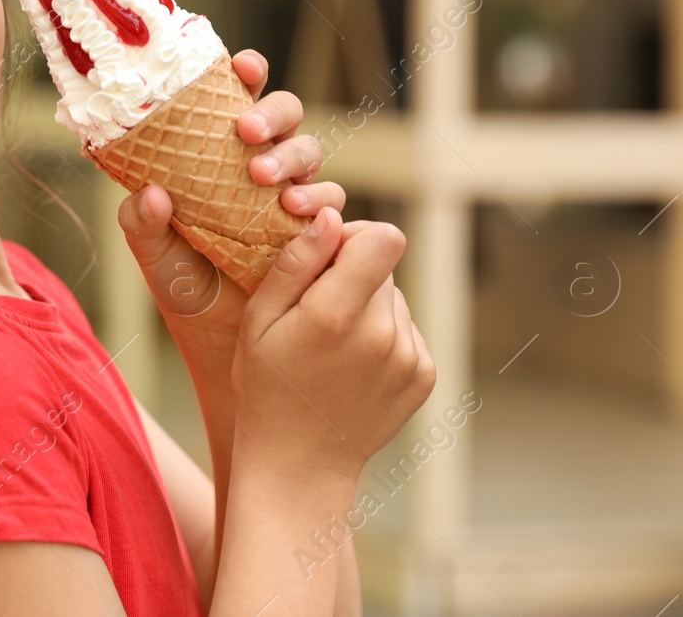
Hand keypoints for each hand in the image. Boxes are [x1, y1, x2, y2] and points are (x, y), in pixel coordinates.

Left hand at [117, 48, 344, 357]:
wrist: (220, 341)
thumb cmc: (183, 283)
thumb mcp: (153, 253)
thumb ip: (140, 222)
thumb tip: (148, 194)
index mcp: (219, 152)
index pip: (237, 97)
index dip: (247, 72)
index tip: (242, 65)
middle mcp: (261, 164)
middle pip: (285, 115)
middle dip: (271, 113)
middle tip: (245, 130)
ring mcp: (293, 193)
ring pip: (310, 152)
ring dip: (293, 156)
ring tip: (266, 179)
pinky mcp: (318, 228)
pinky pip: (330, 202)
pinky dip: (318, 200)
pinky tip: (295, 212)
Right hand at [230, 208, 434, 486]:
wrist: (299, 464)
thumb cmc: (266, 387)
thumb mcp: (259, 321)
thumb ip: (295, 264)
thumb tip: (330, 217)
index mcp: (335, 315)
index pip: (384, 238)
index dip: (356, 236)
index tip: (327, 256)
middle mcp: (382, 335)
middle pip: (384, 267)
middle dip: (353, 275)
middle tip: (316, 313)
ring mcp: (408, 358)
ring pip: (393, 299)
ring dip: (367, 308)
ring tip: (332, 347)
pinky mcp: (423, 375)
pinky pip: (405, 330)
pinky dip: (382, 337)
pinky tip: (351, 366)